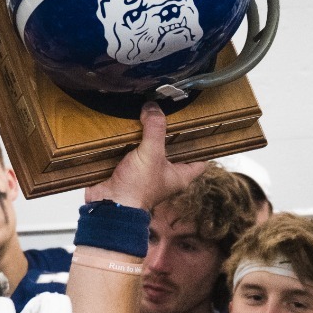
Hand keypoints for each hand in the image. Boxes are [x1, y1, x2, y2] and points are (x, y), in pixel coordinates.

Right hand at [84, 104, 204, 210]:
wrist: (109, 204)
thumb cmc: (136, 189)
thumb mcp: (151, 154)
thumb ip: (155, 129)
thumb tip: (153, 108)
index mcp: (180, 176)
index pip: (200, 161)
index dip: (202, 146)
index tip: (202, 128)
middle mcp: (166, 175)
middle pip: (175, 151)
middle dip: (171, 134)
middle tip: (172, 114)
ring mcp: (147, 173)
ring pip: (153, 149)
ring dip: (149, 135)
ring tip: (151, 114)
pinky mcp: (130, 170)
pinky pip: (133, 152)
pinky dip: (131, 141)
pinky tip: (130, 126)